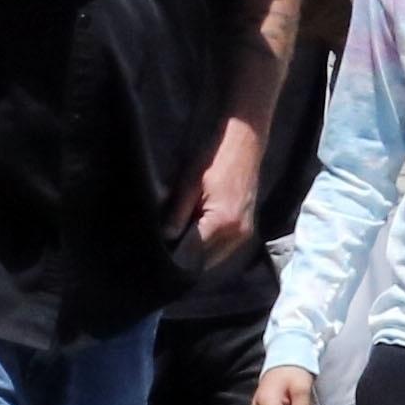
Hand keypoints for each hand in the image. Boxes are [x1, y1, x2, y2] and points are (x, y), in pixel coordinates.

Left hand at [171, 117, 263, 266]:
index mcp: (222, 223)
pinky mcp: (246, 229)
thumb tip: (166, 238)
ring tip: (179, 240)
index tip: (158, 251)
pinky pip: (223, 249)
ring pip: (214, 259)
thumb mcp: (188, 183)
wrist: (245, 143)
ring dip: (197, 254)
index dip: (172, 255)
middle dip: (185, 257)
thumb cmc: (214, 158)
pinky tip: (195, 234)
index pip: (191, 254)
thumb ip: (177, 214)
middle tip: (166, 246)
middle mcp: (237, 234)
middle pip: (204, 262)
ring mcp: (245, 233)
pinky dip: (209, 247)